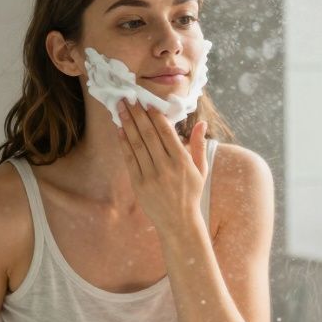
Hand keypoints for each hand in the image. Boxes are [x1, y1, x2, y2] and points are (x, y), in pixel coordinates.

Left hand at [116, 101, 207, 228]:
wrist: (179, 222)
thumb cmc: (191, 193)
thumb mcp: (201, 169)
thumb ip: (199, 145)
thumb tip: (201, 123)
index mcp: (182, 161)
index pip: (166, 132)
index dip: (155, 116)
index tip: (147, 102)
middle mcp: (166, 167)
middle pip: (149, 134)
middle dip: (137, 114)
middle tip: (128, 98)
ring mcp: (151, 176)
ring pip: (137, 144)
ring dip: (127, 124)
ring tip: (120, 108)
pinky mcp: (139, 184)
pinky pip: (130, 159)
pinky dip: (124, 143)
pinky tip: (120, 130)